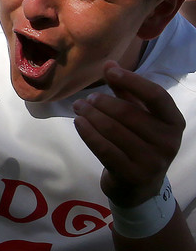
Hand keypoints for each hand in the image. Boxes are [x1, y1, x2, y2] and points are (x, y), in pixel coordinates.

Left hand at [74, 61, 183, 207]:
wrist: (139, 187)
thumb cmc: (138, 142)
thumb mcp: (139, 116)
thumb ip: (126, 91)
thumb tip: (109, 63)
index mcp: (174, 122)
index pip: (156, 96)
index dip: (133, 80)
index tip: (110, 71)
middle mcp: (168, 142)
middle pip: (128, 113)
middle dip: (101, 102)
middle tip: (85, 100)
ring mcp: (152, 161)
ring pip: (112, 129)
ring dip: (90, 115)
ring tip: (78, 108)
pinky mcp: (132, 175)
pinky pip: (104, 148)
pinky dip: (87, 132)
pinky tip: (77, 122)